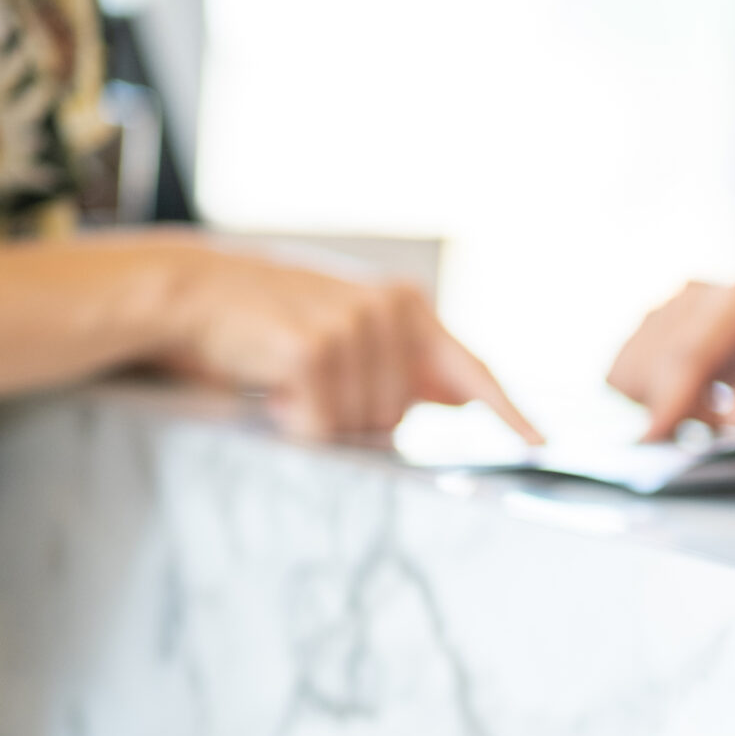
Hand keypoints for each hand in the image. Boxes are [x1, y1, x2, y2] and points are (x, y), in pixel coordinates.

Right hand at [156, 242, 540, 443]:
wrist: (193, 292)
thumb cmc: (270, 318)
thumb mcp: (348, 328)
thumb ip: (407, 363)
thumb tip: (460, 399)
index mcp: (408, 306)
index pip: (472, 369)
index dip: (508, 412)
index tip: (541, 444)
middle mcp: (391, 311)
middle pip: (400, 419)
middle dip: (356, 418)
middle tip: (312, 384)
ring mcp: (355, 328)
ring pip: (363, 427)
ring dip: (322, 419)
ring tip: (289, 378)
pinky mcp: (315, 350)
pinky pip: (323, 429)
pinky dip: (295, 423)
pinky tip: (275, 388)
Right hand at [606, 281, 734, 439]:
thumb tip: (734, 415)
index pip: (687, 354)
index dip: (668, 399)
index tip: (653, 437)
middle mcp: (699, 294)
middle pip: (651, 360)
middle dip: (671, 405)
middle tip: (713, 425)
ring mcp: (672, 304)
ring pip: (629, 366)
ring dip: (657, 401)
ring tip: (706, 409)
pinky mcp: (656, 320)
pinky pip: (627, 368)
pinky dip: (648, 394)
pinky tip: (688, 397)